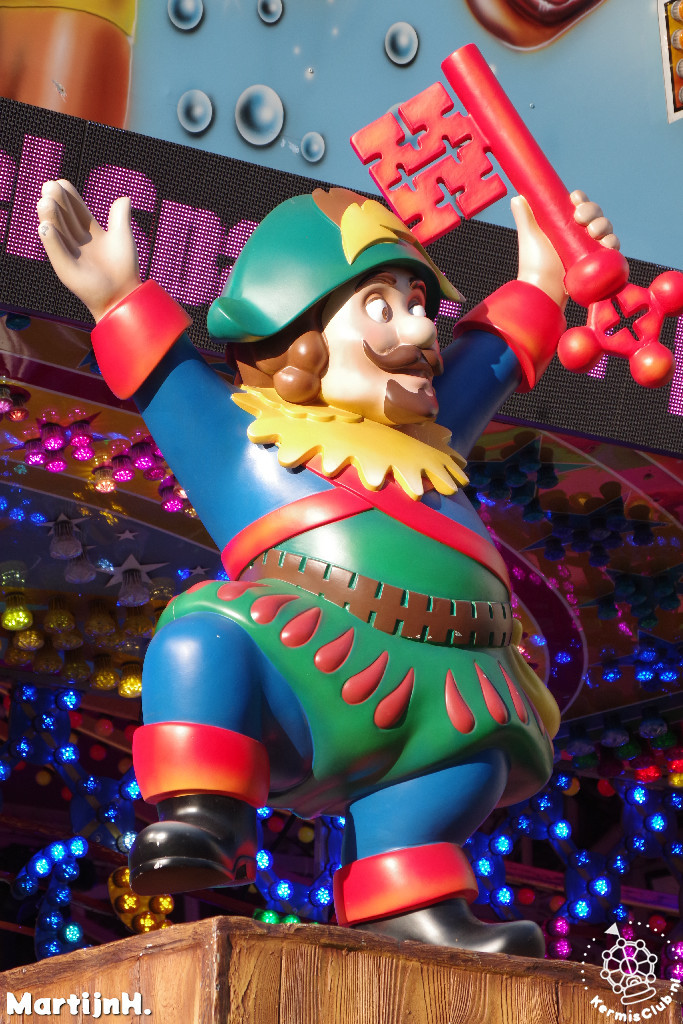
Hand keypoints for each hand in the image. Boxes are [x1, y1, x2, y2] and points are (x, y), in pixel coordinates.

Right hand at [37, 180, 140, 321]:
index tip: (62, 182)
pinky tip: (46, 227)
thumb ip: (120, 216)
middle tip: (50, 187)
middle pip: (63, 217)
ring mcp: (70, 254)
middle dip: (57, 202)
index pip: (75, 209)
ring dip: (49, 217)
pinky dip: (51, 241)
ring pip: (56, 232)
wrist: (125, 294)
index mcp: (89, 231)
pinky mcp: (66, 270)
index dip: (69, 196)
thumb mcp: (123, 236)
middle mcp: (77, 241)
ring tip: (45, 202)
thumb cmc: (125, 268)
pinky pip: (56, 253)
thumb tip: (124, 197)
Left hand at [513, 190, 619, 308]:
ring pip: (605, 228)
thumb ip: (525, 216)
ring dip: (603, 225)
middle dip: (592, 211)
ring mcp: (589, 248)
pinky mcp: (598, 262)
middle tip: (580, 218)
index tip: (575, 200)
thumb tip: (517, 198)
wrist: (543, 289)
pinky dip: (613, 243)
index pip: (578, 205)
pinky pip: (612, 248)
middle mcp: (579, 235)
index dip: (580, 199)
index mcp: (565, 225)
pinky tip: (607, 243)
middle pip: (594, 214)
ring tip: (593, 232)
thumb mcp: (530, 237)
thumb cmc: (534, 265)